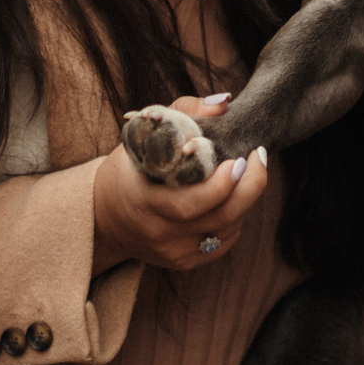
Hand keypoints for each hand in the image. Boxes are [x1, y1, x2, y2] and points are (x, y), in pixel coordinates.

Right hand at [93, 94, 271, 270]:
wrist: (106, 218)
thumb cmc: (129, 169)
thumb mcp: (144, 136)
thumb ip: (183, 113)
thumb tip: (223, 102)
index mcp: (145, 201)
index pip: (189, 204)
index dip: (221, 185)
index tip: (238, 158)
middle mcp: (159, 232)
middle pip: (219, 218)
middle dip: (250, 188)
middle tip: (258, 158)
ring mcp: (173, 251)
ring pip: (227, 230)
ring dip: (245, 200)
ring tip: (247, 173)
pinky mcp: (183, 262)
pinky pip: (223, 244)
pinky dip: (235, 220)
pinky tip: (233, 199)